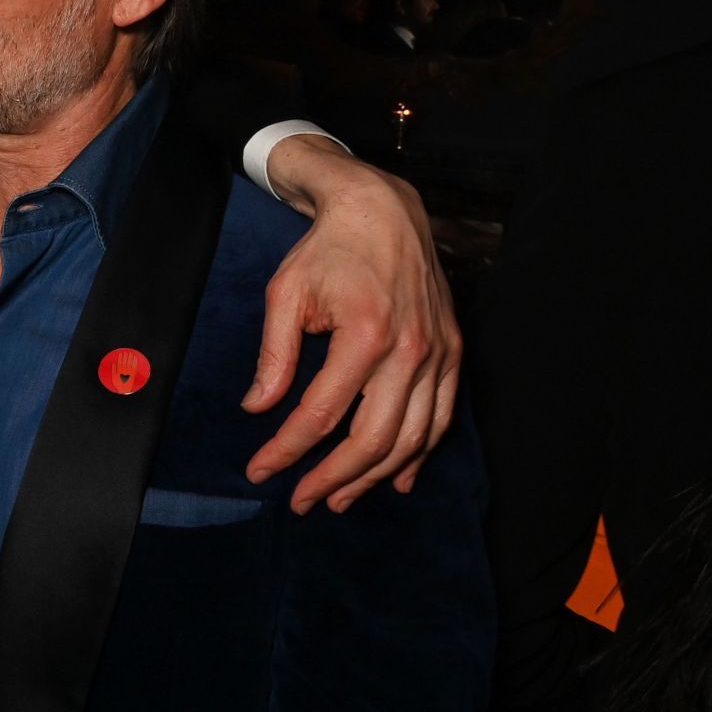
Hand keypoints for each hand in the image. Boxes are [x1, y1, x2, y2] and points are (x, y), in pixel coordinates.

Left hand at [243, 136, 459, 513]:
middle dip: (333, 479)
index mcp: (365, 335)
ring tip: (340, 499)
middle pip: (374, 439)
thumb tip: (257, 407)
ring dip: (375, 476)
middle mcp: (411, 351)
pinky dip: (420, 454)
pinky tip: (396, 479)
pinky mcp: (454, 352)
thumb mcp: (285, 294)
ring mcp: (440, 354)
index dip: (287, 450)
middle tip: (302, 502)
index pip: (320, 413)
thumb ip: (274, 355)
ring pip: (413, 438)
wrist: (383, 209)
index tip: (260, 471)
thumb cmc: (327, 250)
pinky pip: (442, 417)